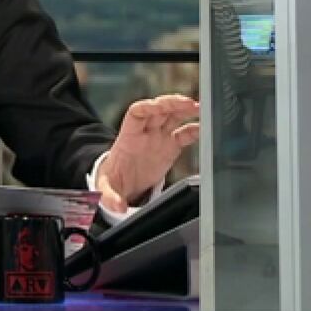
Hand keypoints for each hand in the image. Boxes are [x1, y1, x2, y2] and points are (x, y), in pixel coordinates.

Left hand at [96, 94, 200, 212]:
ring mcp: (159, 137)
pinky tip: (204, 130)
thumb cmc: (113, 178)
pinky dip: (194, 130)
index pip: (138, 112)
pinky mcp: (170, 147)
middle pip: (159, 110)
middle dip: (173, 104)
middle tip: (190, 103)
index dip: (149, 106)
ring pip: (174, 116)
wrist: (122, 183)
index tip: (160, 106)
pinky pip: (184, 134)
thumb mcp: (106, 187)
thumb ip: (109, 196)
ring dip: (186, 110)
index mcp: (129, 136)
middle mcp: (146, 133)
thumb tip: (118, 207)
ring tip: (201, 109)